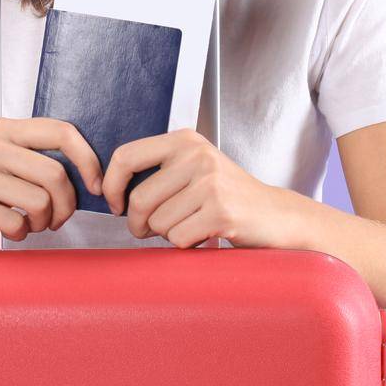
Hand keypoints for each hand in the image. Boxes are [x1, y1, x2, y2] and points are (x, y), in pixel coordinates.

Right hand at [0, 116, 104, 244]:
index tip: (96, 184)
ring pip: (39, 201)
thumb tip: (84, 174)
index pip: (61, 131)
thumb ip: (33, 159)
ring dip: (42, 223)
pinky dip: (20, 234)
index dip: (88, 159)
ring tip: (30, 225)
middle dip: (66, 205)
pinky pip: (16, 223)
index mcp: (4, 130)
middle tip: (57, 220)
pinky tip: (9, 231)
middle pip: (55, 174)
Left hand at [100, 128, 292, 248]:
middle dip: (139, 224)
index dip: (111, 186)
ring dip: (168, 235)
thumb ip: (158, 170)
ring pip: (158, 223)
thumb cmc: (228, 196)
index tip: (115, 204)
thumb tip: (109, 190)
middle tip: (151, 230)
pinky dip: (186, 245)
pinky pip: (179, 238)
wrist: (276, 215)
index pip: (126, 156)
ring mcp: (210, 182)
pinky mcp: (221, 211)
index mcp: (184, 140)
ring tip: (191, 226)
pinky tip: (205, 235)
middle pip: (139, 199)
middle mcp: (196, 155)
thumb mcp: (194, 168)